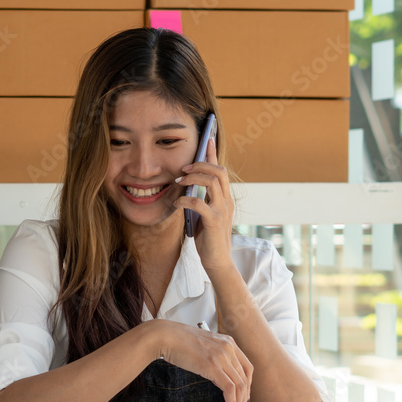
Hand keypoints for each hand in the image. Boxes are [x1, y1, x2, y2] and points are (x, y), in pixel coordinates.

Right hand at [152, 319, 252, 401]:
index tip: (243, 397)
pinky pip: (229, 389)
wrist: (165, 336)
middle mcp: (229, 348)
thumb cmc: (177, 340)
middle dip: (244, 398)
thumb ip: (215, 356)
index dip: (248, 385)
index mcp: (228, 341)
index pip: (247, 367)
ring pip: (240, 386)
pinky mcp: (213, 367)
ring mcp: (222, 357)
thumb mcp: (204, 345)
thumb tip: (218, 375)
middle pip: (245, 378)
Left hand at [173, 138, 234, 272]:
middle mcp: (226, 201)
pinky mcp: (214, 222)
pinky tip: (176, 204)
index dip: (214, 154)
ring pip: (212, 181)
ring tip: (179, 183)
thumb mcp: (204, 216)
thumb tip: (187, 188)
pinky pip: (199, 203)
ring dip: (193, 178)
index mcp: (224, 199)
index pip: (220, 170)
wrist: (218, 262)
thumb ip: (200, 201)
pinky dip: (185, 200)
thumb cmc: (209, 240)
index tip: (208, 139)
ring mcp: (222, 210)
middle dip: (200, 164)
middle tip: (183, 169)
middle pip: (218, 171)